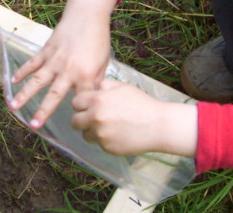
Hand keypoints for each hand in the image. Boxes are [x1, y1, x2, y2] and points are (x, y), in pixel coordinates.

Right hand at [9, 0, 116, 127]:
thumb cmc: (98, 39)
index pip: (81, 99)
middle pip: (54, 94)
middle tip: (33, 126)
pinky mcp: (47, 50)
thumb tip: (92, 98)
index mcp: (85, 74)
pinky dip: (22, 72)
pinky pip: (32, 63)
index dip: (79, 112)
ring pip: (37, 80)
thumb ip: (96, 81)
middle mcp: (68, 69)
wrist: (87, 16)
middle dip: (43, 111)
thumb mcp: (104, 62)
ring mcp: (55, 60)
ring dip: (25, 94)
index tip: (76, 124)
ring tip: (13, 107)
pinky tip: (12, 81)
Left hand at [71, 80, 198, 157]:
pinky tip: (118, 134)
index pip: (75, 103)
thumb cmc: (142, 103)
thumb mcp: (123, 86)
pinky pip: (99, 143)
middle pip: (75, 122)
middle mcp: (96, 118)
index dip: (81, 104)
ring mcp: (101, 135)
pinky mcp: (107, 148)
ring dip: (92, 131)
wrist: (158, 125)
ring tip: (107, 127)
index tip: (88, 106)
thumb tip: (95, 88)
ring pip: (85, 135)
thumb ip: (105, 85)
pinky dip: (105, 140)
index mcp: (98, 100)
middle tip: (93, 118)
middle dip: (82, 119)